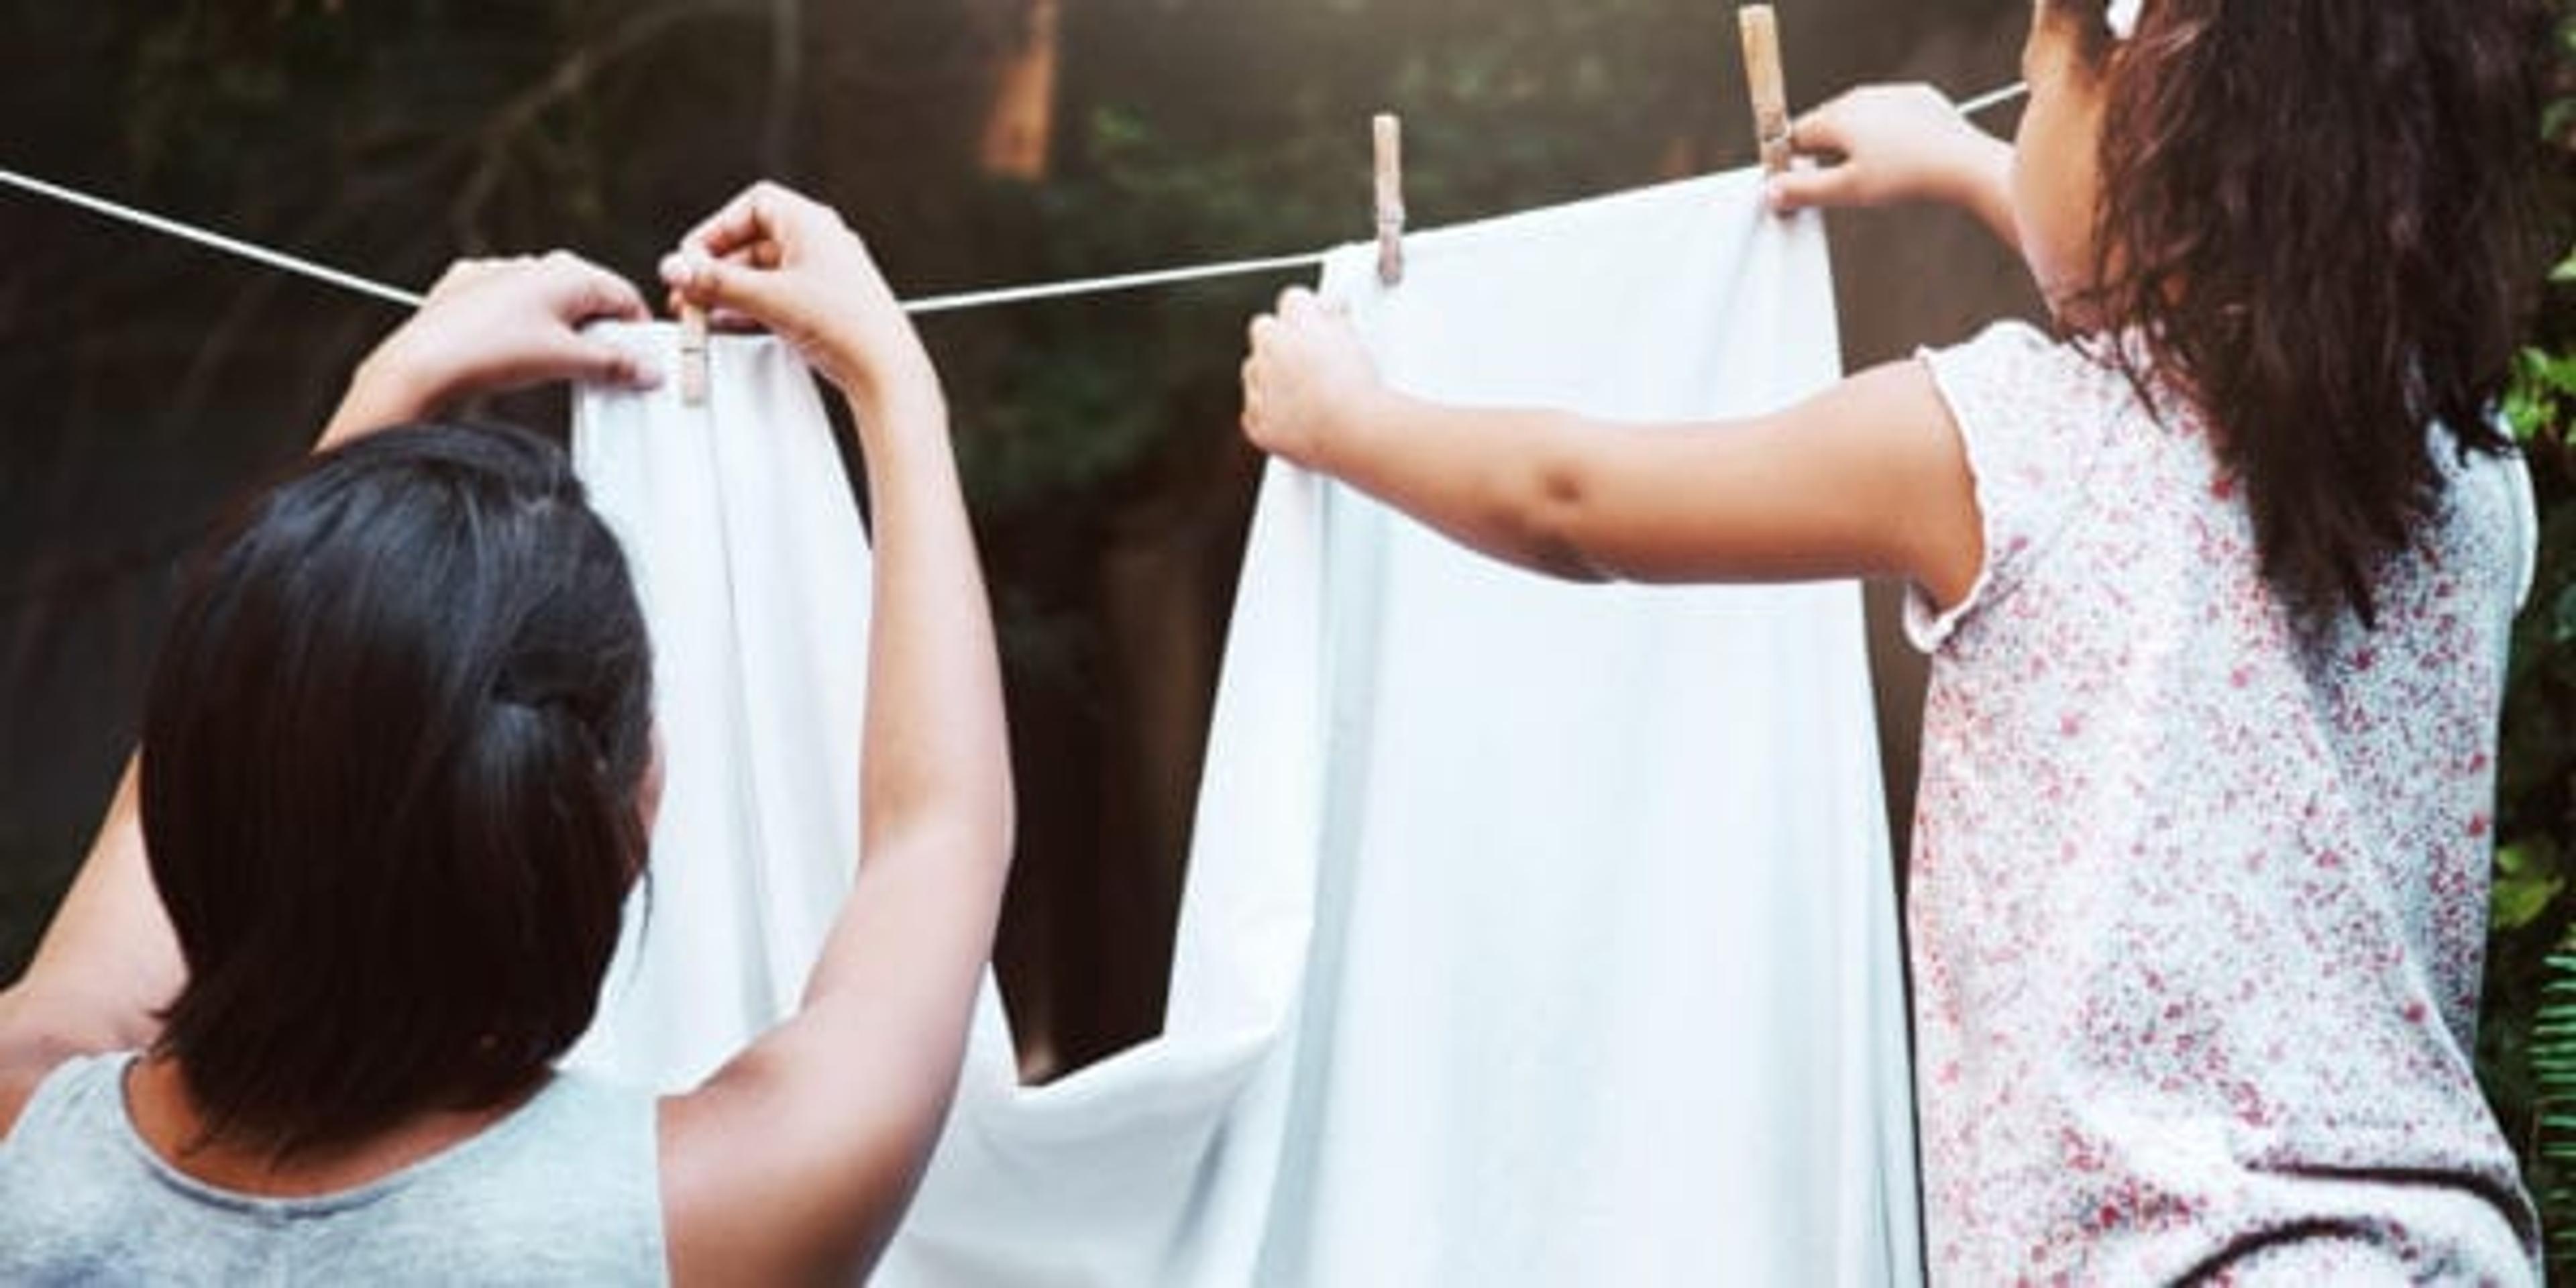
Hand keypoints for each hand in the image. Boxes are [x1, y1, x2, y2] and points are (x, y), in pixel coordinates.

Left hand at [321, 252, 657, 447]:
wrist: (421, 362)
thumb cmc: (490, 353)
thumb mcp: (565, 362)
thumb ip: (613, 365)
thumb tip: (645, 370)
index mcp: (567, 273)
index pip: (625, 296)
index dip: (639, 332)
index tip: (641, 361)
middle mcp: (535, 264)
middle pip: (587, 297)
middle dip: (600, 331)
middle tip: (601, 368)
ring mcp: (499, 273)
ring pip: (549, 300)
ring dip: (561, 329)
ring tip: (554, 364)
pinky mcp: (469, 288)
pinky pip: (511, 305)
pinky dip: (522, 326)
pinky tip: (515, 352)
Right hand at [659, 181, 937, 419]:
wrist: (885, 369)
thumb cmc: (850, 324)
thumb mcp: (769, 298)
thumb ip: (716, 282)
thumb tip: (680, 268)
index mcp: (812, 222)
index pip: (752, 206)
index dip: (717, 227)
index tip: (693, 255)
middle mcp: (819, 242)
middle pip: (751, 242)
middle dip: (716, 267)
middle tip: (689, 289)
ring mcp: (821, 274)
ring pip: (761, 273)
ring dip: (728, 290)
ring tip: (701, 311)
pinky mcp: (822, 304)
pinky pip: (774, 296)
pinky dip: (748, 307)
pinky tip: (727, 323)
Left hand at [1241, 287, 1382, 468]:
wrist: (1351, 430)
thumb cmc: (1358, 388)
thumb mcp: (1355, 340)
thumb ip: (1336, 318)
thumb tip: (1332, 309)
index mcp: (1299, 320)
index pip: (1293, 299)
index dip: (1305, 313)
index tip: (1315, 325)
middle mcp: (1272, 345)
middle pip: (1264, 329)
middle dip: (1279, 340)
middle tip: (1307, 360)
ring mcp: (1259, 382)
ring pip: (1254, 370)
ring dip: (1271, 377)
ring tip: (1307, 395)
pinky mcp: (1256, 419)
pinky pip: (1255, 411)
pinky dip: (1271, 416)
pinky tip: (1299, 420)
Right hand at [1767, 83, 2010, 215]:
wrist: (1964, 165)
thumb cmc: (1909, 176)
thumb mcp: (1848, 191)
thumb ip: (1805, 190)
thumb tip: (1773, 191)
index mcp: (1837, 115)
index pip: (1794, 135)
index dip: (1791, 162)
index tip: (1796, 183)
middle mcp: (1861, 97)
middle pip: (1825, 126)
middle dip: (1825, 153)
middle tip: (1840, 184)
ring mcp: (1891, 94)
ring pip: (1858, 120)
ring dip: (1857, 144)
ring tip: (1875, 173)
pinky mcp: (1918, 99)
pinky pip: (1889, 116)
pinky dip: (1888, 135)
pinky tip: (1899, 158)